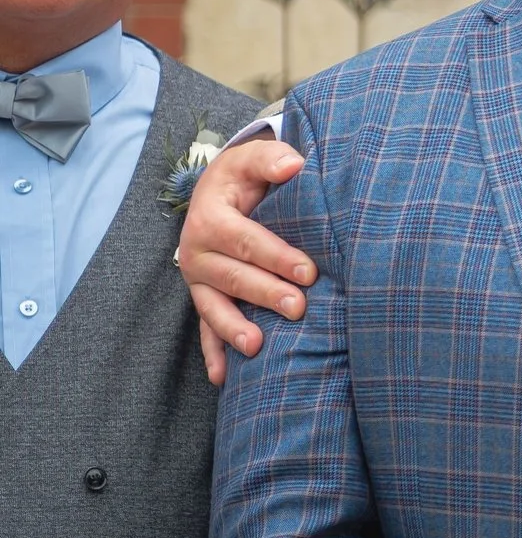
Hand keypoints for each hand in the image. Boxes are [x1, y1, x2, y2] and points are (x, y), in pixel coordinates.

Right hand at [181, 138, 318, 385]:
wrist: (217, 193)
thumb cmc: (243, 178)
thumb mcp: (252, 161)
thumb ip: (271, 160)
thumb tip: (294, 165)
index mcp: (210, 219)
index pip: (246, 240)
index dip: (277, 256)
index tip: (309, 272)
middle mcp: (197, 253)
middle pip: (234, 277)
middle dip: (265, 293)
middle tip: (298, 308)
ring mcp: (198, 280)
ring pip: (215, 307)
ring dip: (233, 329)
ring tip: (257, 347)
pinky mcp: (203, 298)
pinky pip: (205, 328)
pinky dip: (213, 352)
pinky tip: (223, 378)